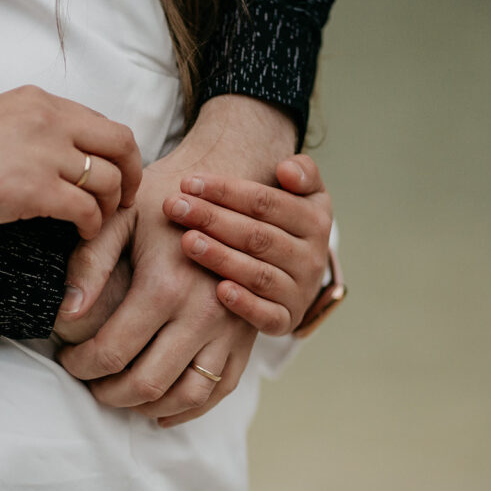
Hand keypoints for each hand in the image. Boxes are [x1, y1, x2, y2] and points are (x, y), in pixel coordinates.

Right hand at [0, 86, 141, 238]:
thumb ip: (31, 133)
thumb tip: (59, 160)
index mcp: (39, 102)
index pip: (104, 124)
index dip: (120, 155)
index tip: (117, 178)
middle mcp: (48, 119)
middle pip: (122, 145)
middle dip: (132, 177)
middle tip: (124, 203)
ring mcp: (42, 152)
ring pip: (109, 180)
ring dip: (110, 207)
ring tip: (96, 224)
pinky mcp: (31, 188)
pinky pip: (86, 210)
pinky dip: (91, 227)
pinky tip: (79, 235)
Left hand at [55, 95, 295, 424]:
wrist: (231, 183)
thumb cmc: (167, 198)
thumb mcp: (121, 217)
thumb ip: (89, 264)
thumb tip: (66, 315)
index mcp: (166, 287)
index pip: (111, 354)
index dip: (81, 365)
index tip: (67, 357)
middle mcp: (203, 314)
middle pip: (145, 384)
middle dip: (107, 391)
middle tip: (87, 379)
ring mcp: (230, 328)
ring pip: (185, 395)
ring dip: (145, 405)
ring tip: (118, 391)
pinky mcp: (247, 334)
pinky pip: (221, 387)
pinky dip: (189, 406)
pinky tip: (159, 405)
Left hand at [164, 154, 332, 334]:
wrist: (297, 273)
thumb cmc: (283, 223)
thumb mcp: (301, 194)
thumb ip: (301, 173)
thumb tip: (286, 170)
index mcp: (316, 220)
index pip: (266, 202)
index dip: (226, 191)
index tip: (188, 183)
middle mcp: (312, 257)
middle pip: (257, 236)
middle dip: (212, 219)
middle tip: (174, 207)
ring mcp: (300, 291)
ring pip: (258, 274)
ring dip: (221, 258)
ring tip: (186, 241)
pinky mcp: (286, 320)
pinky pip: (267, 316)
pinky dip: (244, 304)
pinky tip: (218, 290)